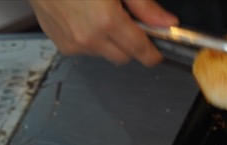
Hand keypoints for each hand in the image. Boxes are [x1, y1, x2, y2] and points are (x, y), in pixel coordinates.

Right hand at [28, 0, 177, 65]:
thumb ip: (144, 5)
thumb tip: (166, 22)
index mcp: (105, 21)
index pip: (140, 51)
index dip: (153, 53)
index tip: (157, 51)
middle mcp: (89, 37)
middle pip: (124, 57)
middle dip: (130, 44)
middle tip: (127, 22)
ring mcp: (73, 43)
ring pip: (104, 54)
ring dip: (109, 41)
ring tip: (101, 14)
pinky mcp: (61, 44)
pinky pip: (86, 50)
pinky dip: (91, 39)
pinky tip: (85, 17)